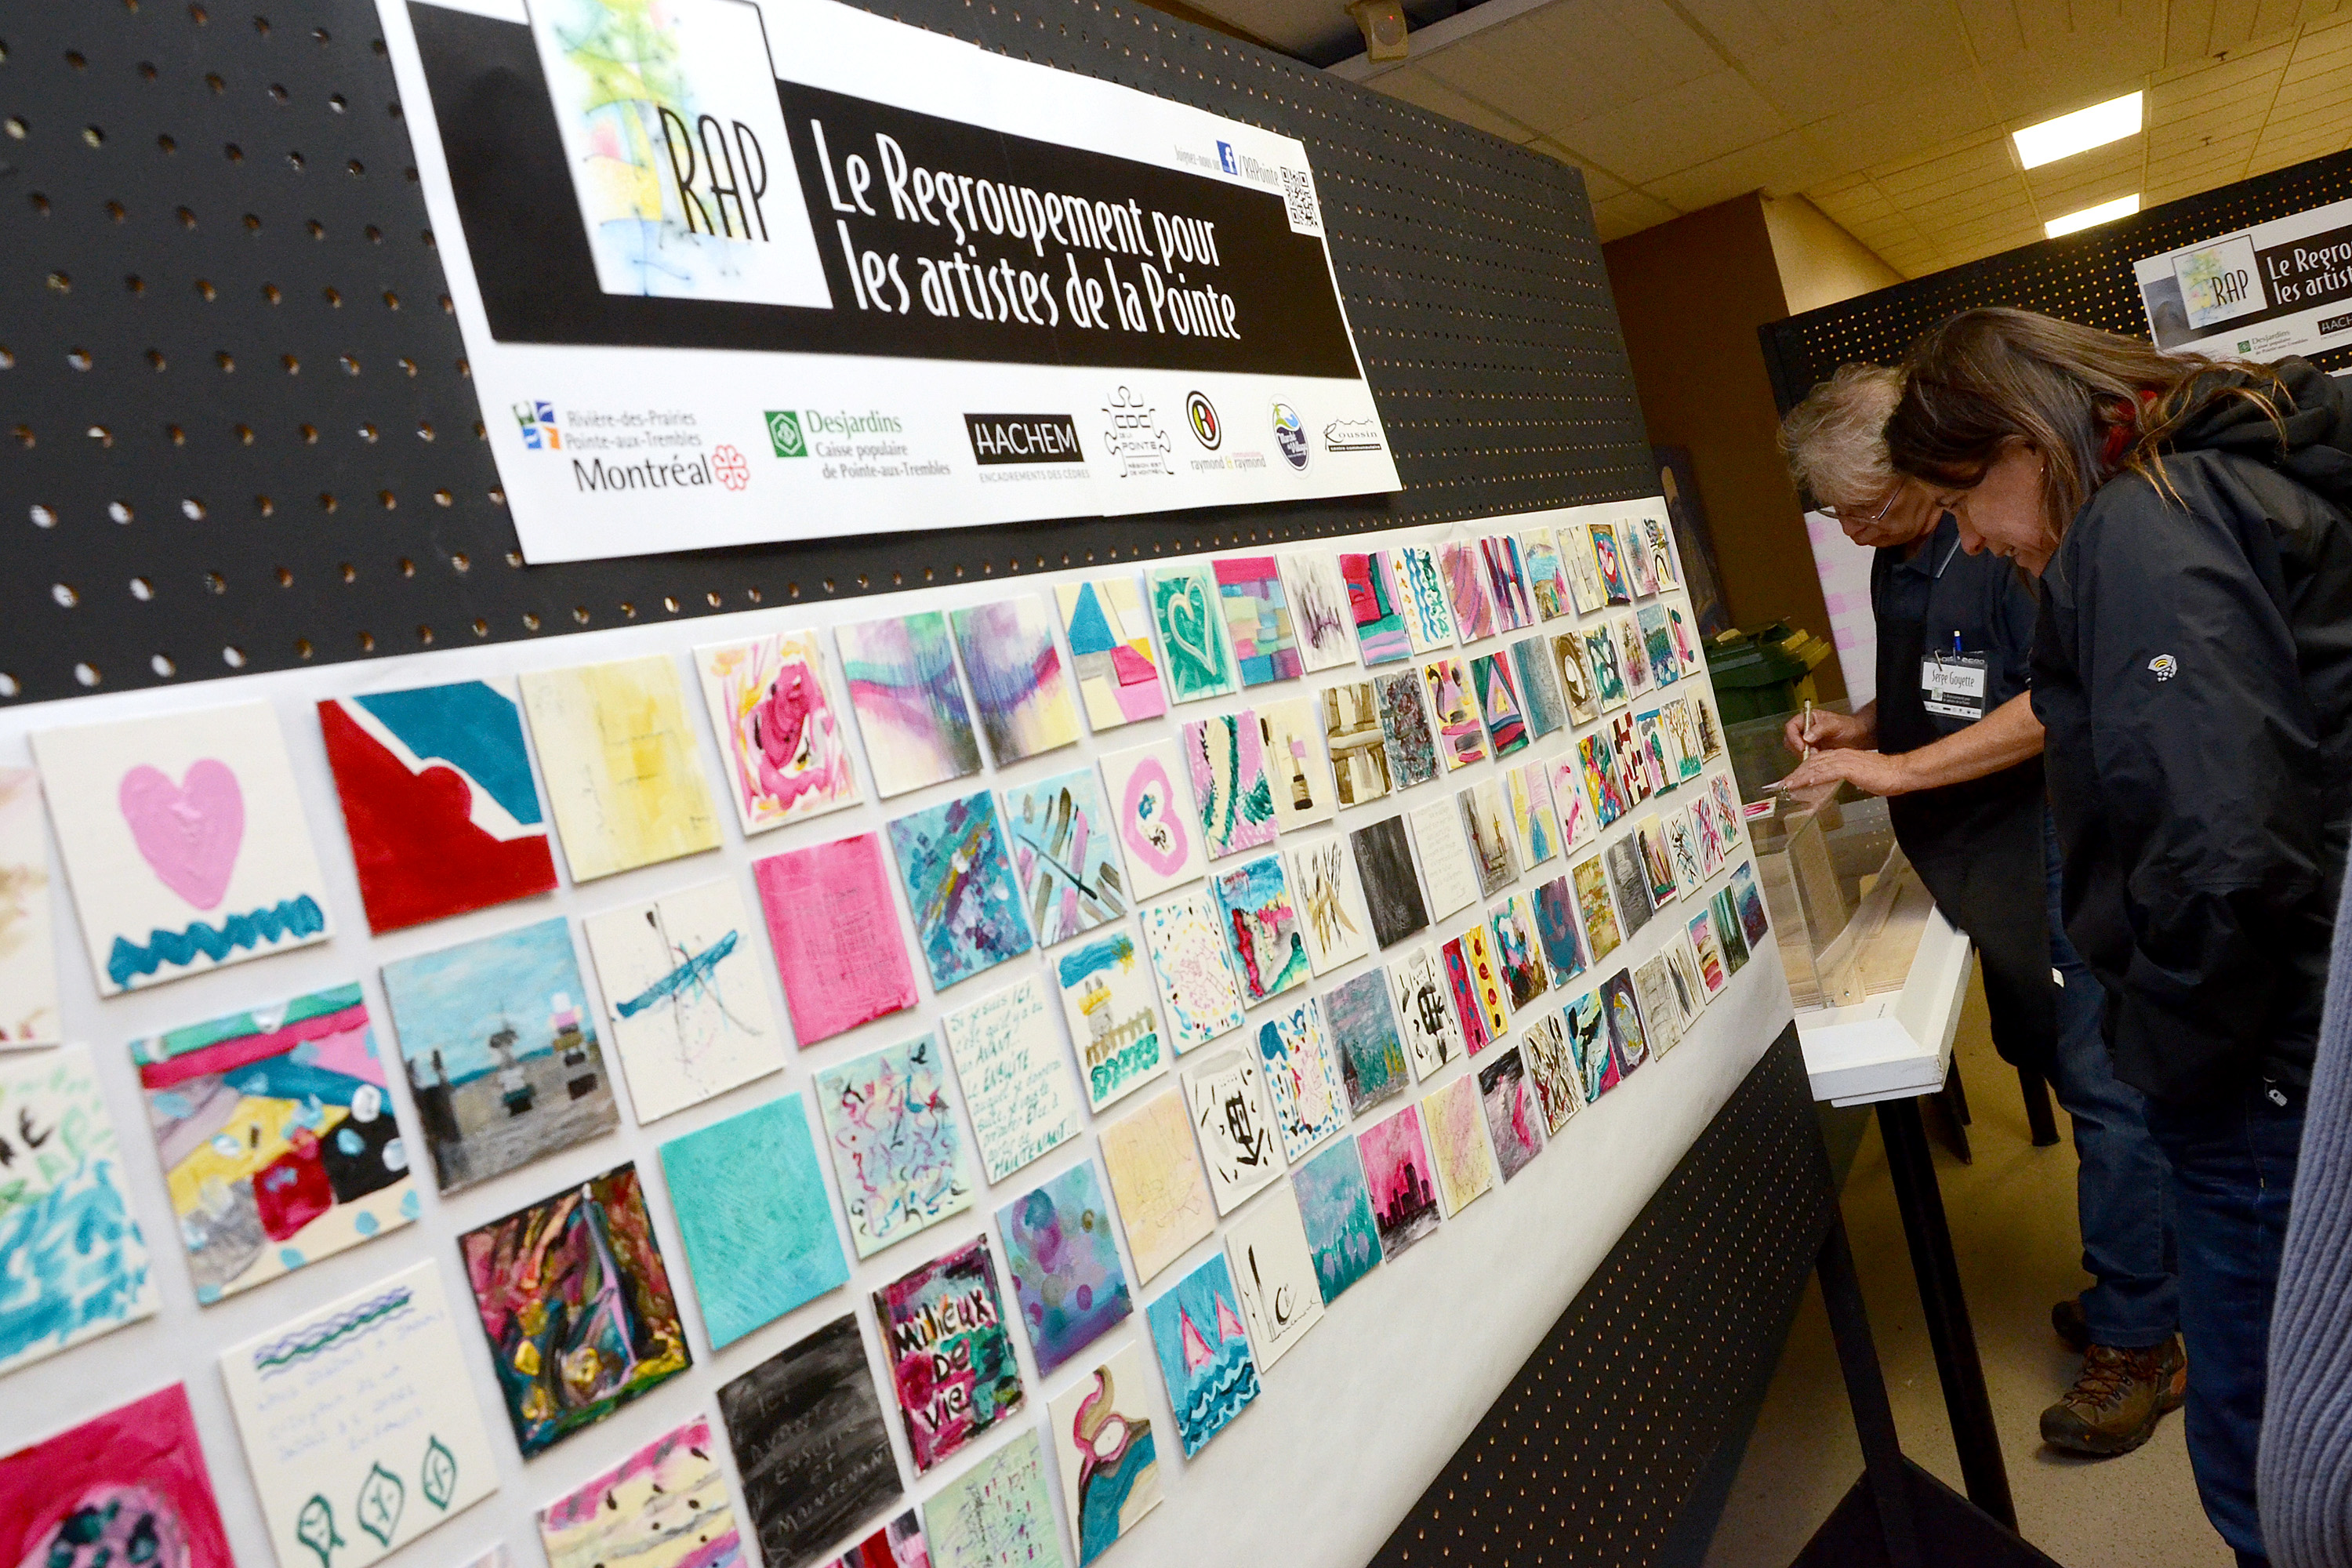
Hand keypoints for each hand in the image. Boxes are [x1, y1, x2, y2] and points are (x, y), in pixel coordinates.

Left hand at [1777, 748, 1913, 797]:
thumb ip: (1843, 777)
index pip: (1816, 763)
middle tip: (1782, 785)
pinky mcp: (1851, 768)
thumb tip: (1833, 784)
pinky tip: (1808, 782)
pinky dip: (1818, 777)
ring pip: (1817, 767)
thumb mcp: (1857, 777)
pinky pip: (1831, 772)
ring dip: (1801, 777)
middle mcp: (1840, 756)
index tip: (1790, 782)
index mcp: (1841, 757)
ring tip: (1789, 785)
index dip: (1801, 772)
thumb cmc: (1883, 776)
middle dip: (1796, 775)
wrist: (1899, 772)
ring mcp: (1845, 761)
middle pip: (1812, 764)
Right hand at [1782, 706, 1869, 755]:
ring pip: (1795, 751)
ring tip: (1819, 756)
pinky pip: (1804, 758)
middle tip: (1812, 753)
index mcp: (1807, 719)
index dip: (1793, 737)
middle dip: (1799, 749)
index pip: (1791, 727)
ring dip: (1804, 756)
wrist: (1858, 738)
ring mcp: (1807, 742)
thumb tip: (1806, 737)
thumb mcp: (1835, 724)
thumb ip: (1820, 728)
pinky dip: (1810, 761)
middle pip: (1790, 740)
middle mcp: (1804, 730)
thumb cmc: (1848, 726)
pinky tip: (1821, 760)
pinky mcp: (1812, 752)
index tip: (1802, 746)